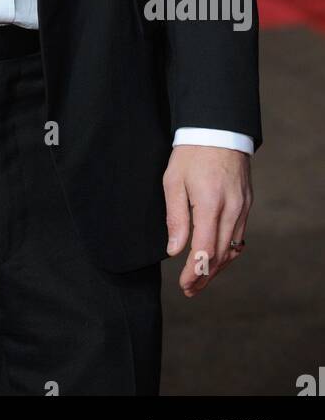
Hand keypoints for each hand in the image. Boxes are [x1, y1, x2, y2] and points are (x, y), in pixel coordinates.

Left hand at [163, 145, 252, 295]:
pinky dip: (227, 252)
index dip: (194, 271)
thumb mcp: (173, 181)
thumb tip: (174, 250)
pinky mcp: (247, 204)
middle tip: (189, 290)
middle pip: (220, 254)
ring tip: (200, 281)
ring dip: (217, 268)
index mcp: (210, 203)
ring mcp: (242, 207)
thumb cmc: (191, 153)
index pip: (204, 249)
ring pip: (232, 248)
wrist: (218, 130)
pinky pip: (239, 236)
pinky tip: (216, 259)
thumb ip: (176, 218)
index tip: (184, 284)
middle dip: (204, 275)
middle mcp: (231, 209)